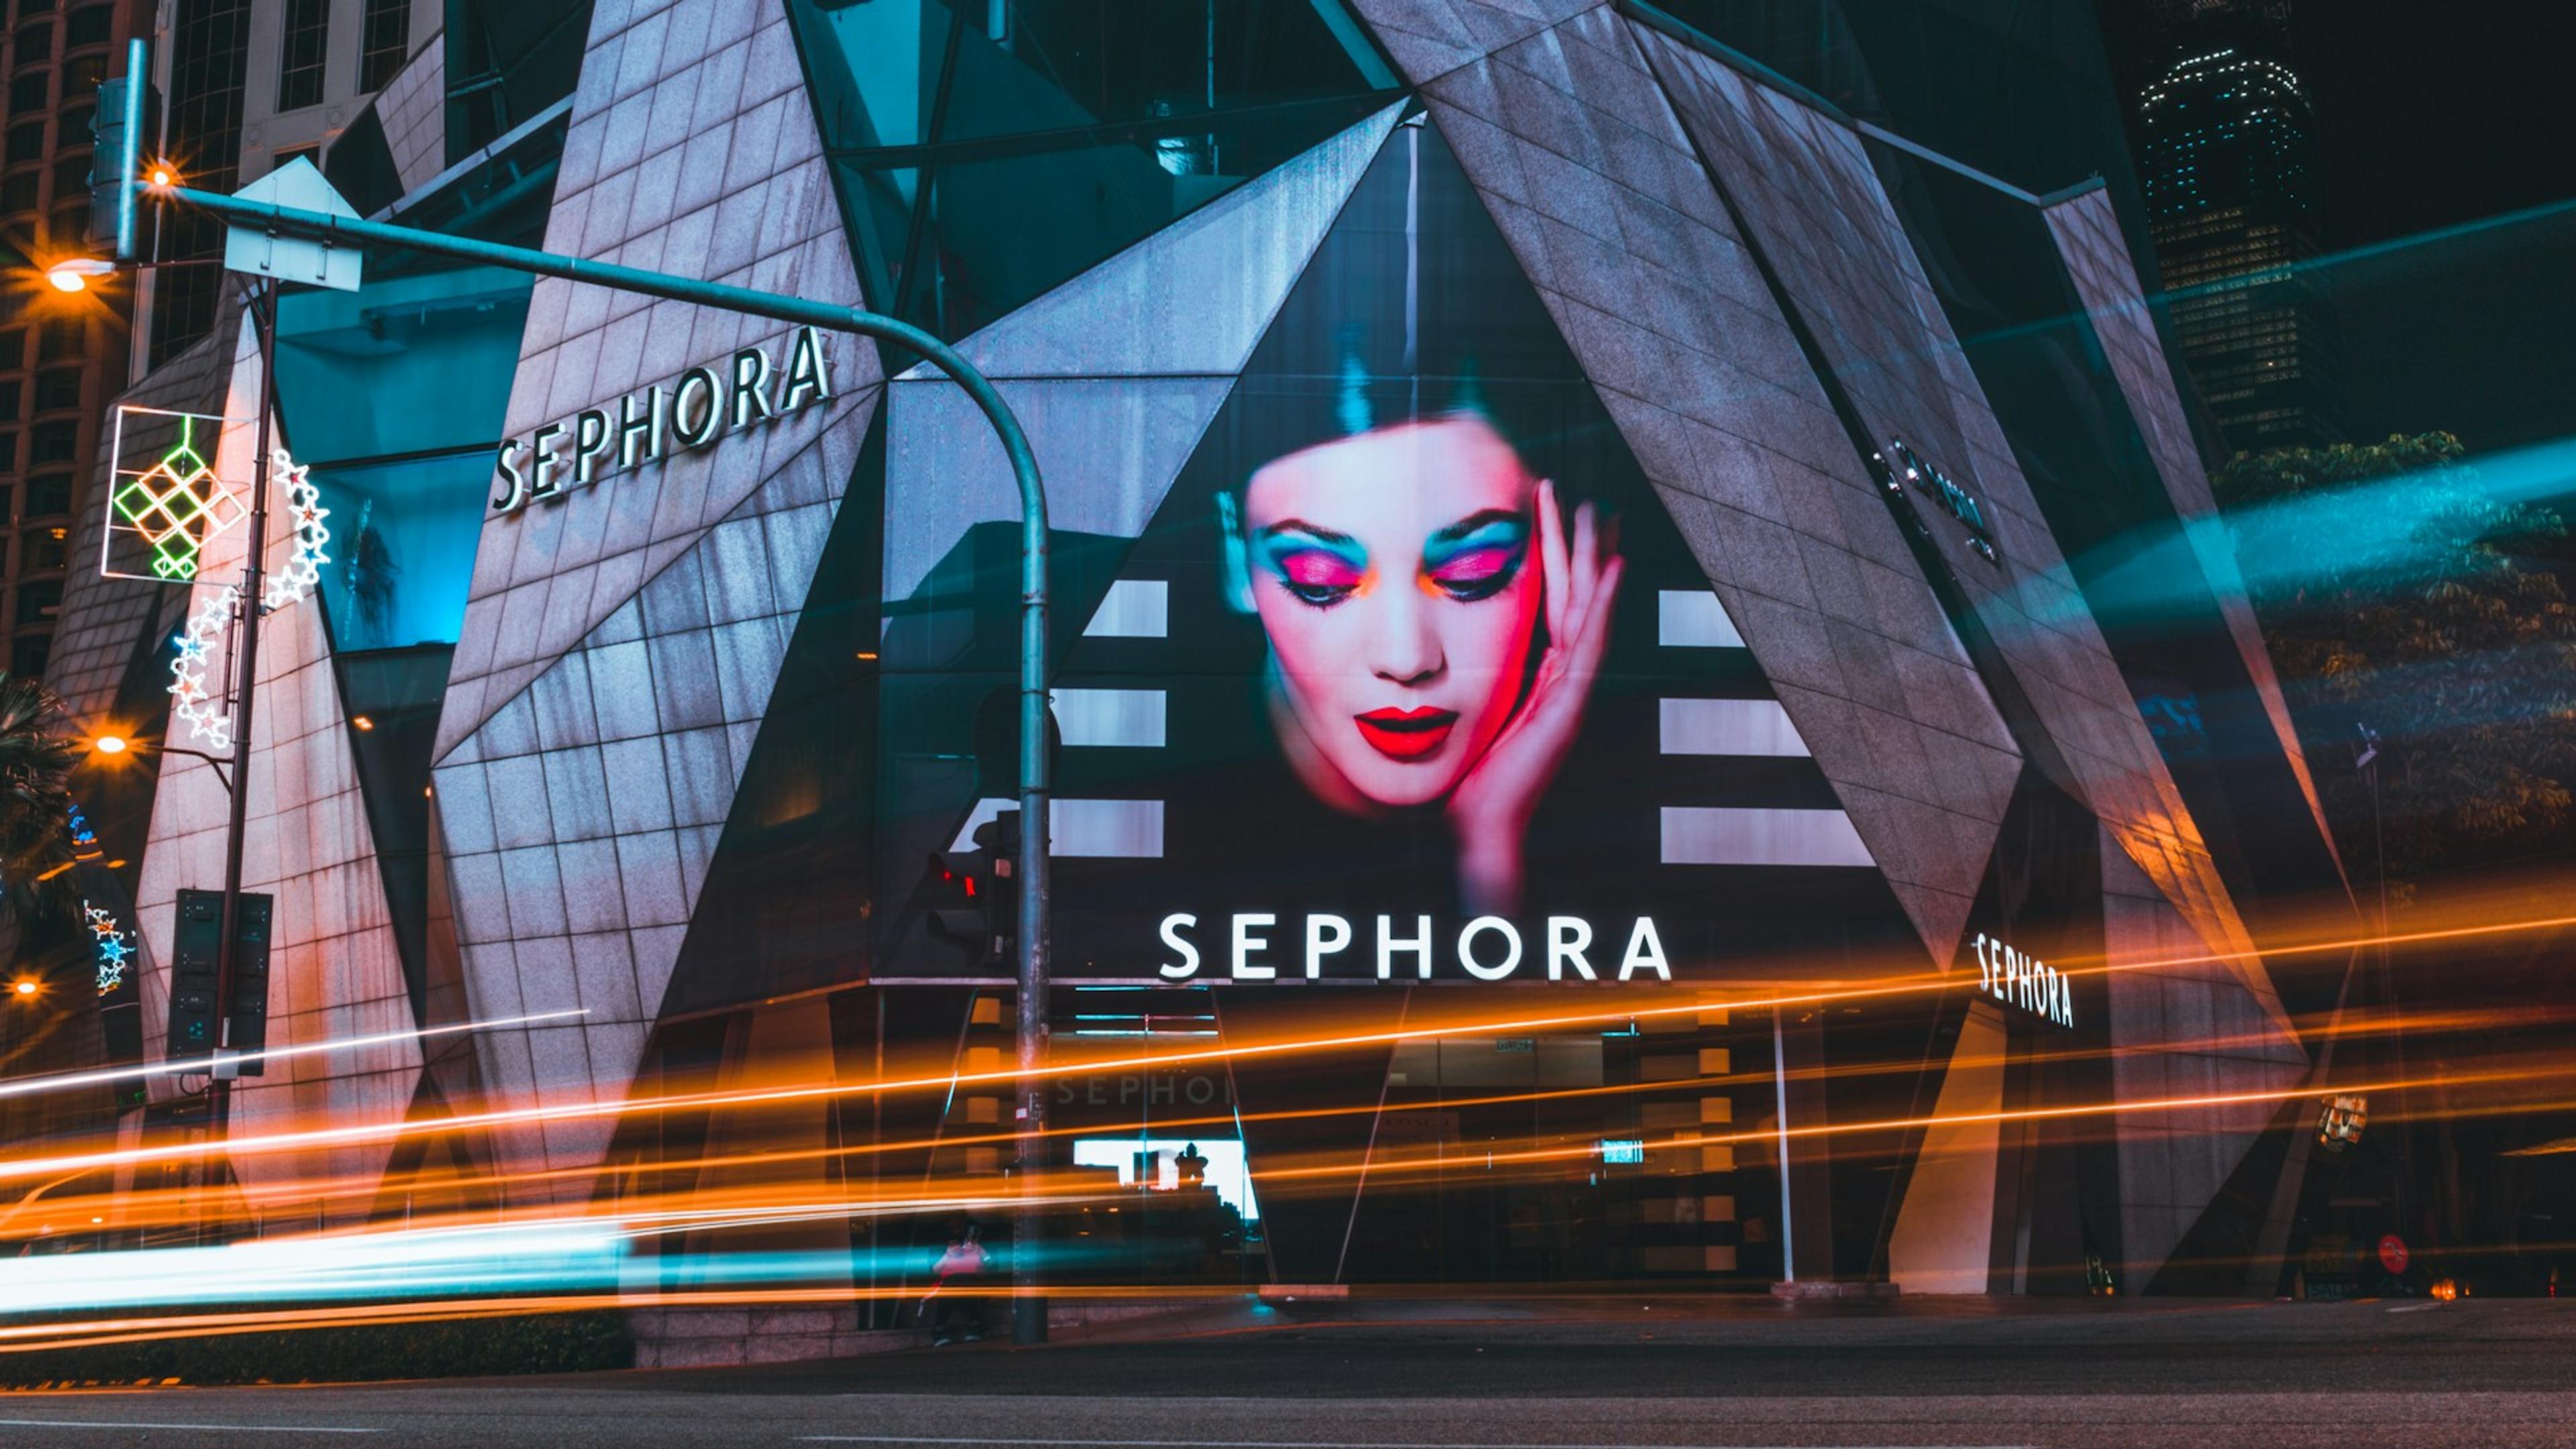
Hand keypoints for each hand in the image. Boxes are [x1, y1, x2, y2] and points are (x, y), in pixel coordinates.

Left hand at [1448, 480, 1623, 914]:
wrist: (1478, 825)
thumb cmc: (1466, 776)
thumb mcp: (1465, 711)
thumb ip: (1466, 678)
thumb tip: (1431, 647)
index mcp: (1540, 677)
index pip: (1552, 604)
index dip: (1553, 558)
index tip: (1548, 512)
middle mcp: (1563, 678)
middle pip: (1576, 597)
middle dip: (1578, 546)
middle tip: (1583, 496)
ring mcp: (1571, 691)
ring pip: (1588, 609)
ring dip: (1593, 559)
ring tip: (1599, 513)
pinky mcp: (1570, 706)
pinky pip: (1590, 644)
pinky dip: (1602, 605)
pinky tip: (1612, 569)